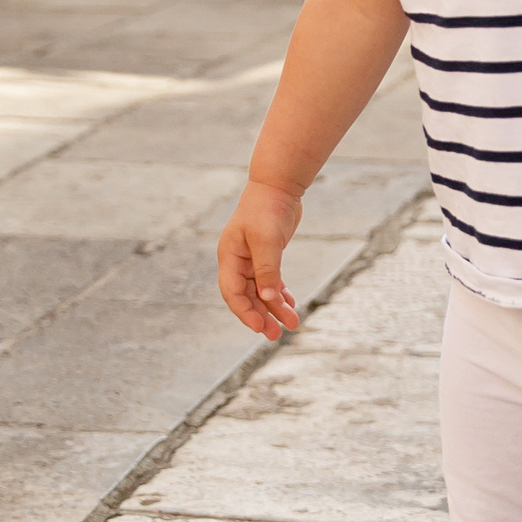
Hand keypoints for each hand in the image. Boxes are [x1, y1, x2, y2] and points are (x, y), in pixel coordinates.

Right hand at [218, 178, 304, 337]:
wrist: (278, 185)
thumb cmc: (267, 209)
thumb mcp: (266, 240)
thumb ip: (266, 270)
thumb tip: (268, 299)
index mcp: (230, 257)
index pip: (232, 293)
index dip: (244, 313)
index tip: (259, 328)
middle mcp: (237, 261)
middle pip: (247, 296)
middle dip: (261, 316)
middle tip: (275, 335)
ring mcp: (251, 259)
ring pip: (261, 291)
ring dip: (274, 308)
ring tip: (292, 324)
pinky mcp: (267, 255)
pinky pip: (271, 281)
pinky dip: (280, 294)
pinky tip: (291, 304)